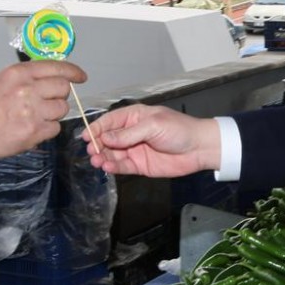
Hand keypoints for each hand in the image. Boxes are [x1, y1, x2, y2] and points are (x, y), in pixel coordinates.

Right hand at [0, 59, 86, 176]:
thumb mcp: (0, 81)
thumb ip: (26, 78)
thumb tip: (48, 78)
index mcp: (19, 73)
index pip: (57, 67)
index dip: (73, 72)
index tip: (81, 76)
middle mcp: (28, 89)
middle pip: (63, 88)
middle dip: (59, 96)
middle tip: (47, 102)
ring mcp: (32, 111)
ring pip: (62, 109)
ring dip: (53, 113)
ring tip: (35, 117)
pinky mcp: (34, 131)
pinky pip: (55, 128)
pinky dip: (47, 130)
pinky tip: (31, 129)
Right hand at [84, 104, 222, 178]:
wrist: (199, 148)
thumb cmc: (179, 130)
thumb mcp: (152, 126)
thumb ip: (128, 134)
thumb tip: (105, 138)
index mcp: (134, 117)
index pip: (109, 121)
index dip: (96, 128)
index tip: (84, 137)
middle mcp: (131, 133)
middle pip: (107, 139)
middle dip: (97, 145)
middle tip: (91, 152)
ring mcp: (134, 150)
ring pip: (112, 154)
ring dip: (103, 157)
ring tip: (97, 161)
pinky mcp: (140, 166)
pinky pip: (122, 167)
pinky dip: (114, 167)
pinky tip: (107, 167)